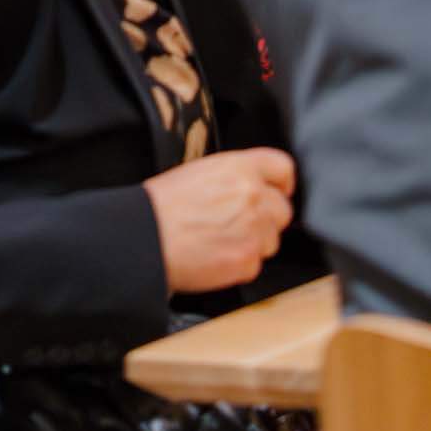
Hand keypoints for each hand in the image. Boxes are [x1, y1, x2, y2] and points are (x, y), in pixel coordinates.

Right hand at [143, 146, 295, 294]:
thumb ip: (233, 175)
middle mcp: (253, 196)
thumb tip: (249, 186)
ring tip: (224, 240)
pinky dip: (241, 263)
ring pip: (272, 239)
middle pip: (282, 209)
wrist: (147, 236)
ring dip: (255, 241)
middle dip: (266, 217)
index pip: (283, 168)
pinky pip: (256, 263)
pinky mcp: (247, 261)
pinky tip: (218, 255)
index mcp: (240, 167)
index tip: (278, 190)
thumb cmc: (163, 204)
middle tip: (241, 222)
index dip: (281, 182)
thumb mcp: (200, 171)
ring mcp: (254, 230)